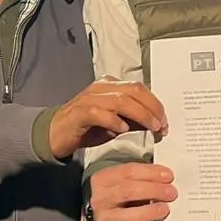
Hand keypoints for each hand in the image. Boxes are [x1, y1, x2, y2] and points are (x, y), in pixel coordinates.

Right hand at [48, 80, 165, 159]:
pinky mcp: (79, 112)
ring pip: (121, 100)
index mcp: (110, 86)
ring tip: (151, 128)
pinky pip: (100, 113)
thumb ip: (133, 120)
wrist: (55, 134)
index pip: (139, 89)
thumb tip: (156, 123)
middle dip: (152, 108)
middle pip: (134, 91)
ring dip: (140, 115)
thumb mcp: (115, 123)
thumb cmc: (87, 127)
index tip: (165, 121)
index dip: (155, 104)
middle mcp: (101, 87)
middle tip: (162, 125)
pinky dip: (114, 120)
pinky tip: (122, 130)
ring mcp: (90, 98)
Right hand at [90, 162, 175, 220]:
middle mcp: (101, 200)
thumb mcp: (127, 183)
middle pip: (127, 191)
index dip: (151, 173)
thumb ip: (144, 179)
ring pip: (126, 217)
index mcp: (103, 180)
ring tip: (164, 209)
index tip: (168, 176)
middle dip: (153, 191)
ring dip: (150, 212)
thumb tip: (167, 179)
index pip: (128, 172)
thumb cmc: (121, 200)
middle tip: (171, 193)